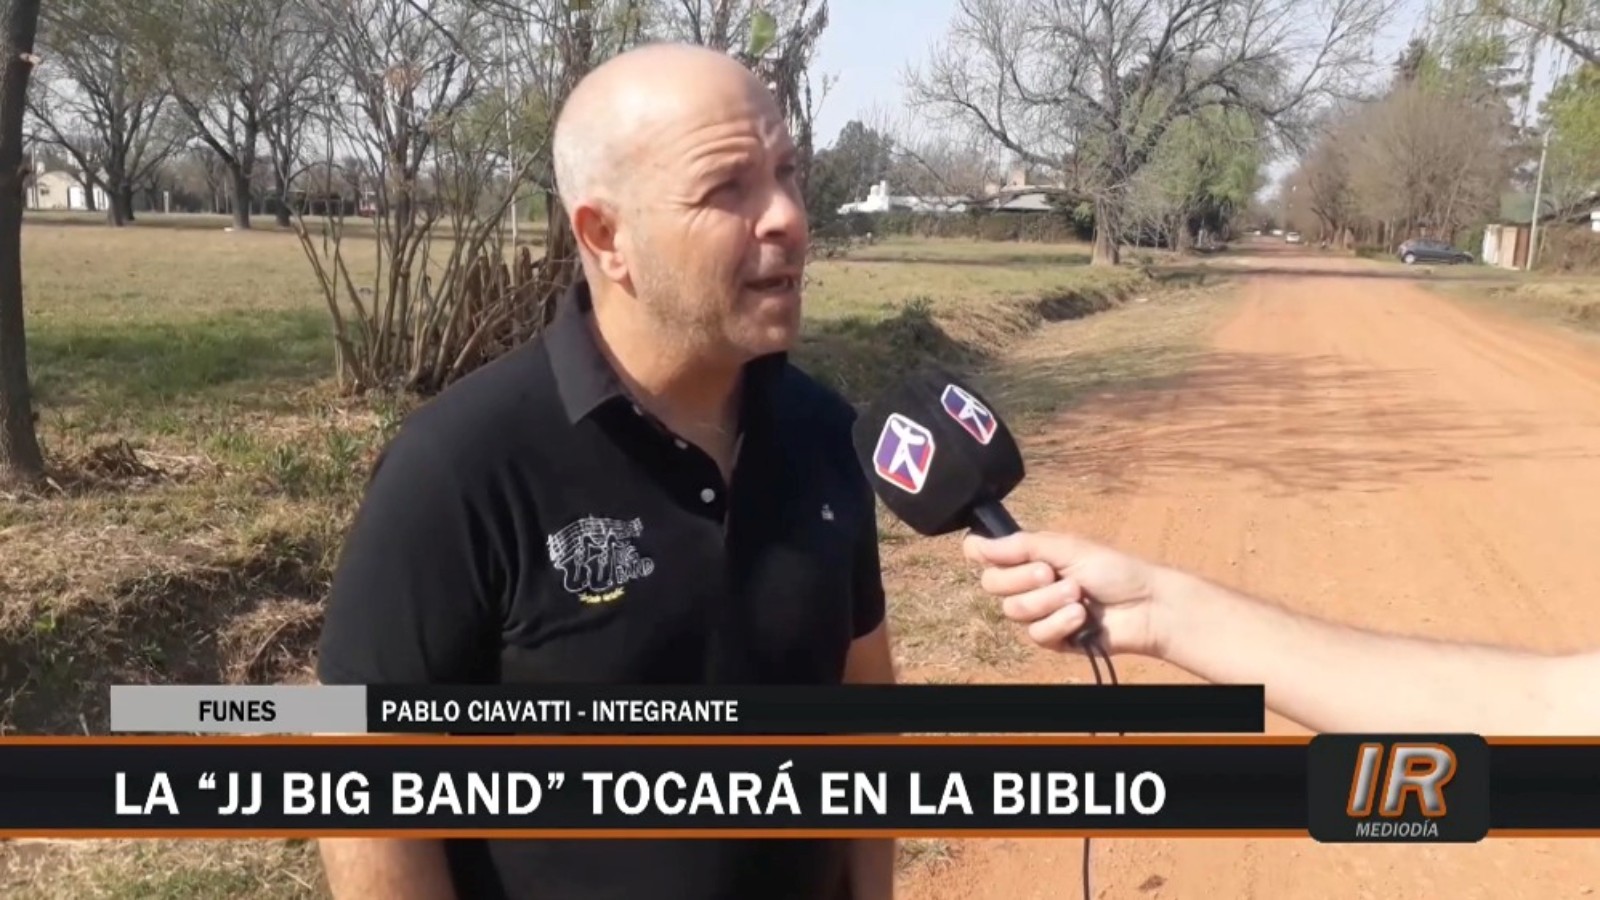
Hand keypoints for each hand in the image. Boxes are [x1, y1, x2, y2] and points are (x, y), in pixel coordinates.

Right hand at [962, 530, 1168, 656]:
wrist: (1146, 605)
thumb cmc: (1114, 570)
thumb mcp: (1067, 547)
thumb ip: (1020, 545)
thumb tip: (974, 544)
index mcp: (1030, 556)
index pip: (985, 557)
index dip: (984, 555)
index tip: (995, 554)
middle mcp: (1029, 583)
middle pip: (993, 585)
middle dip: (1022, 578)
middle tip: (1052, 572)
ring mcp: (1040, 612)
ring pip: (1014, 611)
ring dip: (1048, 601)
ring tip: (1078, 595)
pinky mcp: (1054, 638)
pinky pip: (1037, 634)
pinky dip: (1060, 623)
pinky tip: (1082, 617)